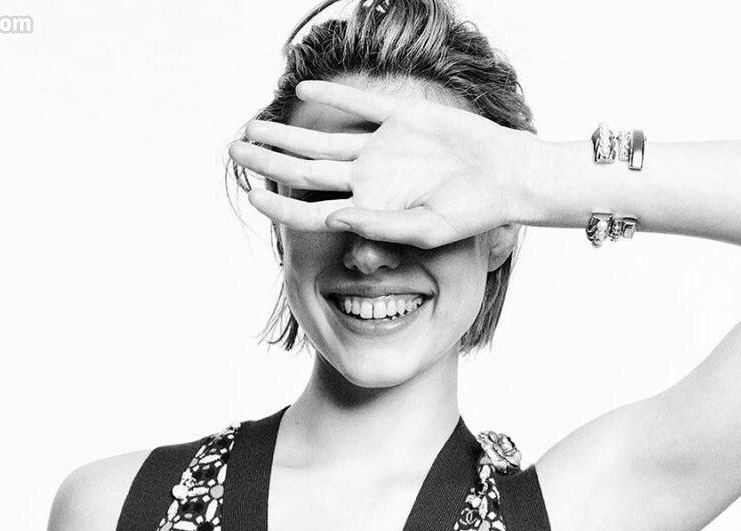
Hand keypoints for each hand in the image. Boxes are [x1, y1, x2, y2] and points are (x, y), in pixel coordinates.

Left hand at [228, 78, 531, 247]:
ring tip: (252, 127)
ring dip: (287, 134)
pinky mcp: (403, 118)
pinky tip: (303, 90)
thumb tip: (332, 219)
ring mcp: (383, 148)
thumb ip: (378, 227)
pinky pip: (360, 105)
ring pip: (322, 139)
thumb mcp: (426, 229)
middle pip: (306, 170)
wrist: (508, 177)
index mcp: (371, 210)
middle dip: (268, 162)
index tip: (249, 195)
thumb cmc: (473, 214)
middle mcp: (370, 179)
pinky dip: (332, 95)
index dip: (280, 205)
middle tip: (233, 150)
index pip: (312, 210)